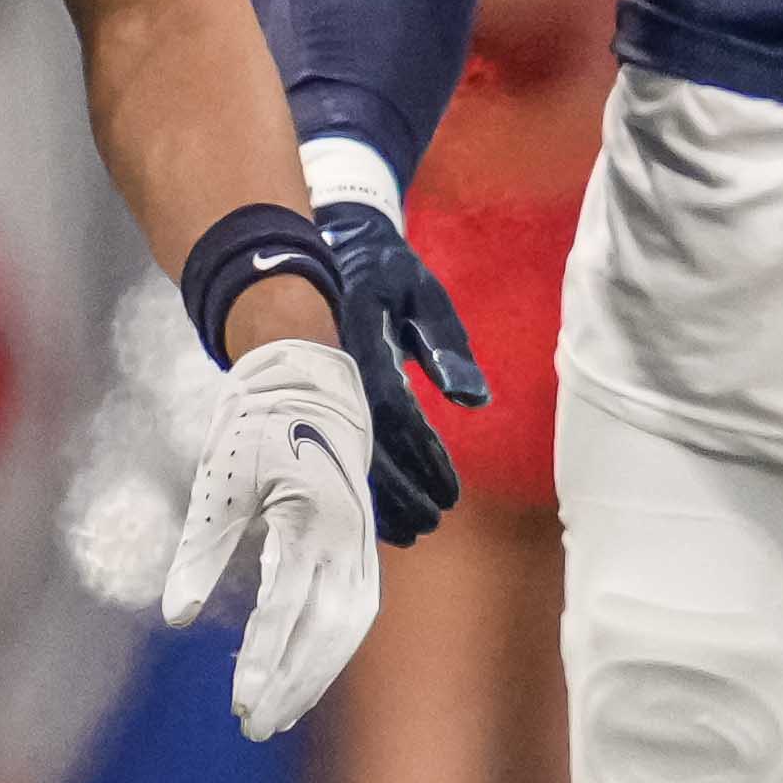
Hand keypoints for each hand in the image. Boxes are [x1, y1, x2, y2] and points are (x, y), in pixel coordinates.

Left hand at [164, 334, 378, 738]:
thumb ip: (199, 551)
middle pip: (325, 631)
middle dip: (291, 684)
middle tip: (254, 727)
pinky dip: (331, 651)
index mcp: (311, 518)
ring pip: (347, 629)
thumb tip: (176, 617)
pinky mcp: (362, 549)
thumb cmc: (256, 427)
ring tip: (278, 716)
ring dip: (315, 676)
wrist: (309, 381)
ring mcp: (362, 545)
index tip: (240, 701)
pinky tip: (303, 679)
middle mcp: (347, 538)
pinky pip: (355, 612)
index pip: (286, 606)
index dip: (263, 657)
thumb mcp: (219, 482)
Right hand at [318, 197, 486, 543]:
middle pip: (361, 445)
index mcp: (355, 341)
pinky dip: (355, 485)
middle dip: (399, 492)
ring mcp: (312, 386)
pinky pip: (330, 449)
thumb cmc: (384, 273)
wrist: (323, 250)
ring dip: (377, 499)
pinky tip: (379, 515)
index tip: (450, 492)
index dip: (421, 455)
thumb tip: (474, 402)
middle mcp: (328, 371)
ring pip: (341, 455)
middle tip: (435, 522)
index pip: (391, 409)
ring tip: (414, 531)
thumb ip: (446, 346)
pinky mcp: (309, 398)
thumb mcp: (421, 295)